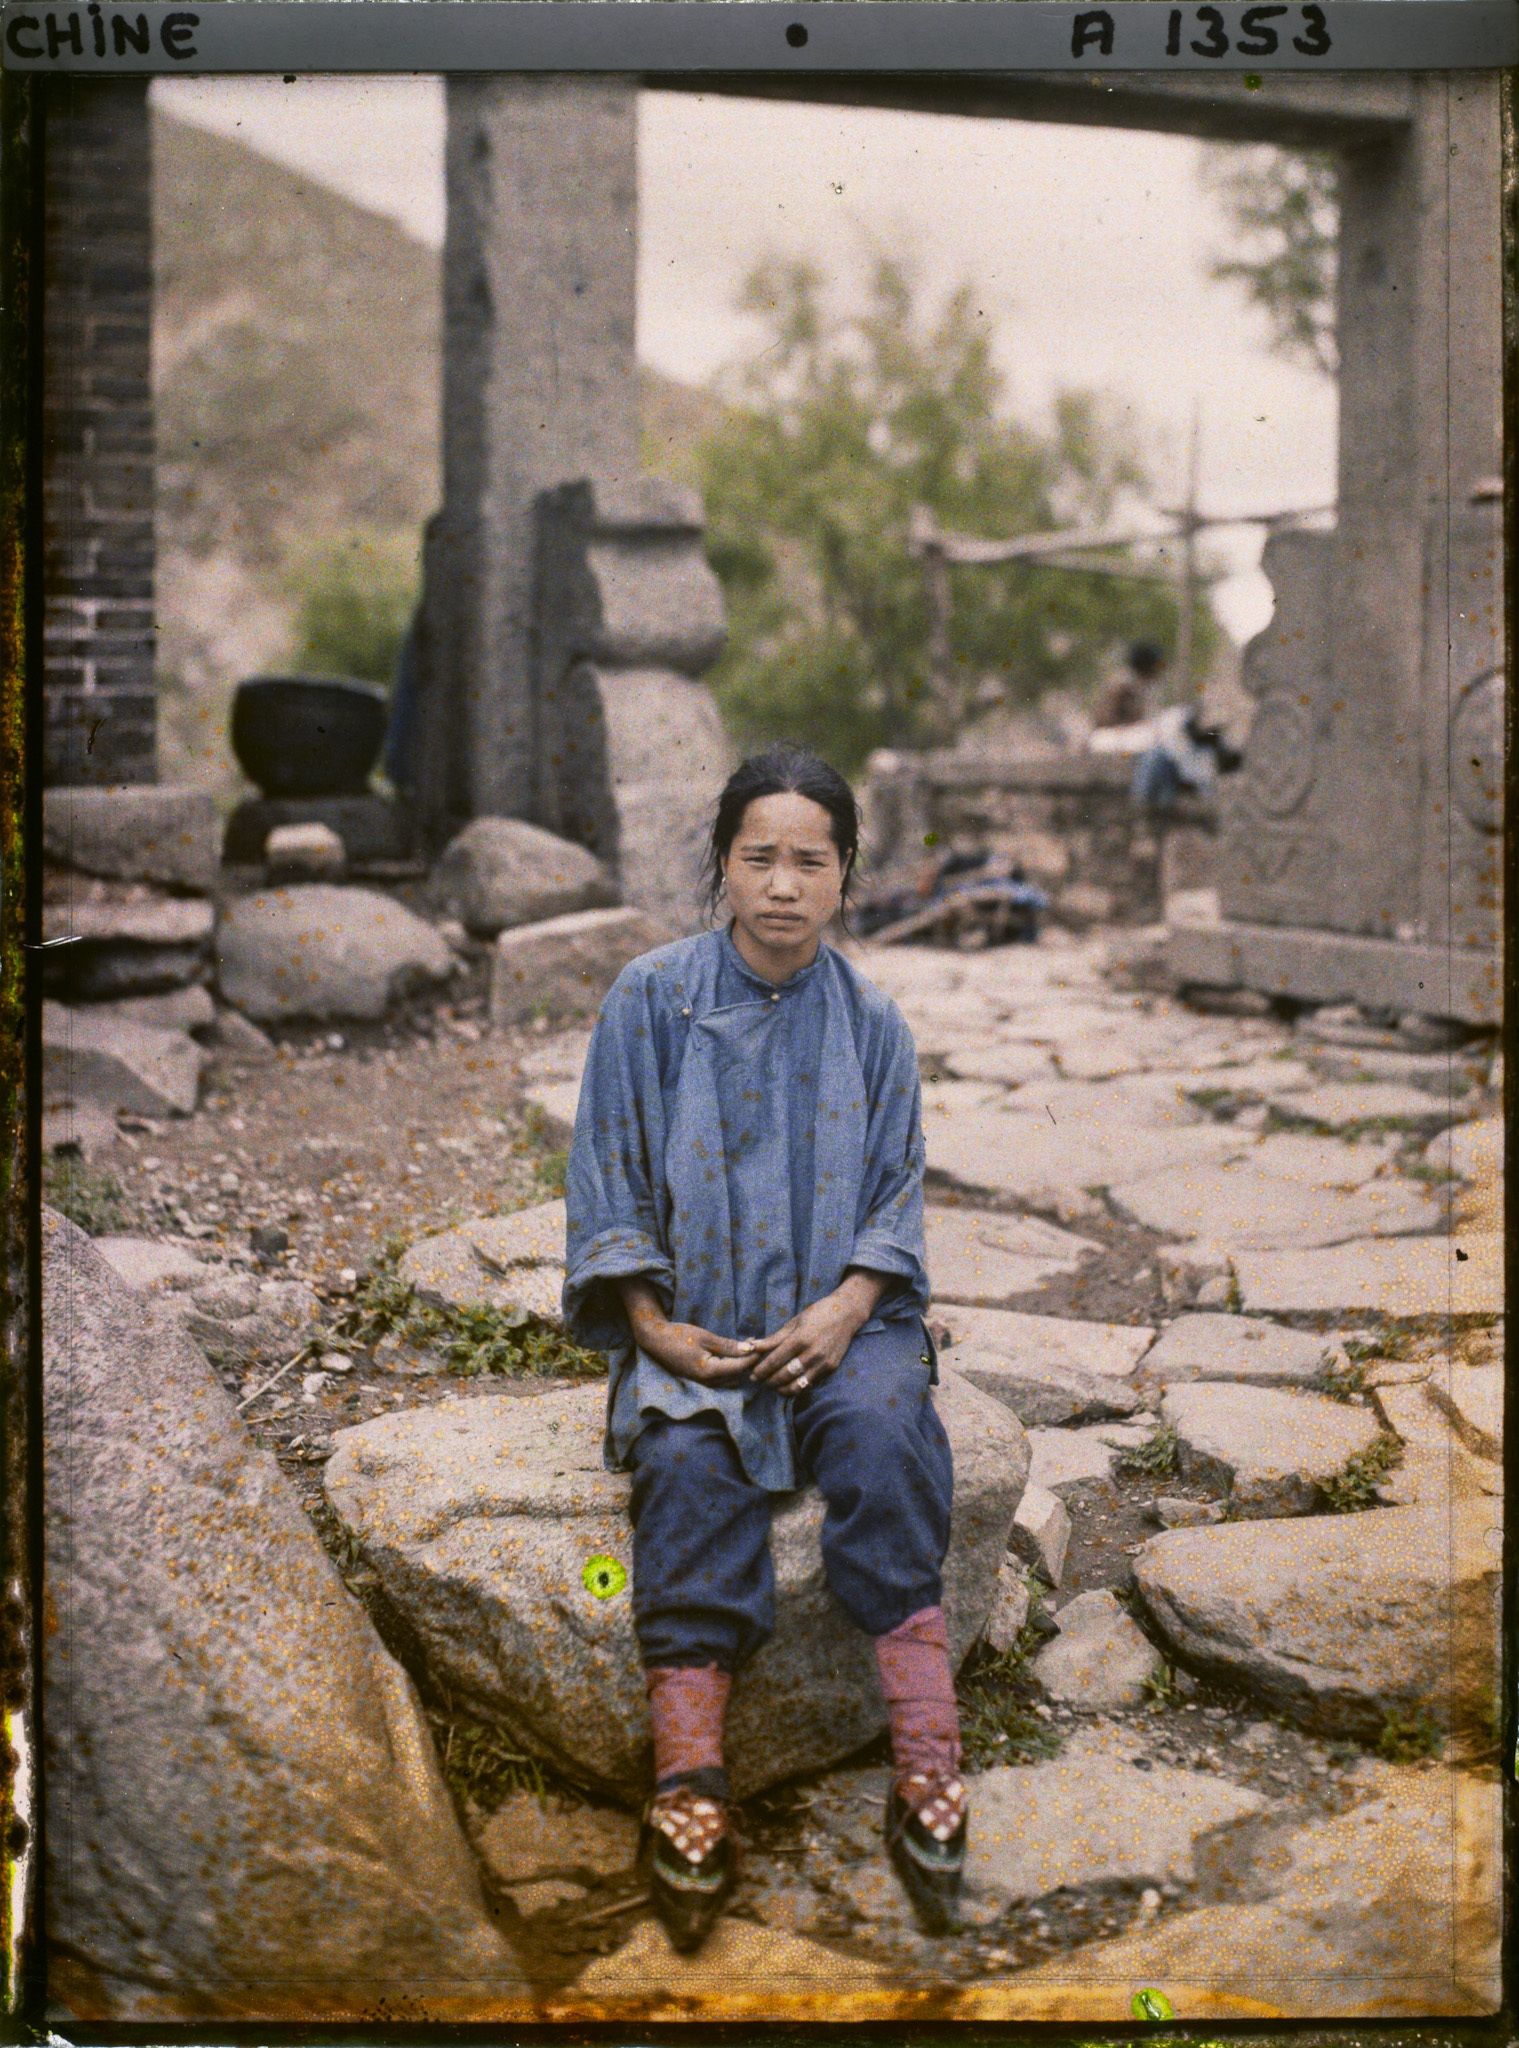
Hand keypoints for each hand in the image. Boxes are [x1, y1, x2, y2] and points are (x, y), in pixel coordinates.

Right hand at [638, 1319, 759, 1386]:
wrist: (656, 1340)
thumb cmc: (679, 1336)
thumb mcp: (706, 1337)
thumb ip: (728, 1346)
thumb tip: (750, 1349)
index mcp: (709, 1372)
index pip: (740, 1367)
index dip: (754, 1357)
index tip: (765, 1346)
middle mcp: (708, 1382)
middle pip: (738, 1375)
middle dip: (751, 1361)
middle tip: (762, 1346)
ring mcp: (704, 1383)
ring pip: (732, 1378)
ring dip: (742, 1364)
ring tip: (752, 1348)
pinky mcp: (701, 1379)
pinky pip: (723, 1376)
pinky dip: (733, 1366)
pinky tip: (737, 1353)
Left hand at [747, 1272, 886, 1394]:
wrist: (847, 1314)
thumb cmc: (817, 1314)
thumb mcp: (794, 1322)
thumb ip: (774, 1338)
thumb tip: (752, 1346)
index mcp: (801, 1339)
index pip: (775, 1360)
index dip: (761, 1370)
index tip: (752, 1375)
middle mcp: (813, 1353)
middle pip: (784, 1376)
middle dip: (768, 1381)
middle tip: (759, 1381)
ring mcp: (823, 1363)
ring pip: (797, 1386)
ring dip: (781, 1388)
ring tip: (772, 1385)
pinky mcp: (830, 1369)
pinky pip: (809, 1383)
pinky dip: (796, 1386)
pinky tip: (788, 1383)